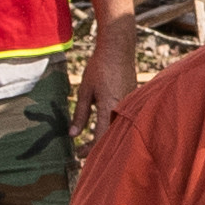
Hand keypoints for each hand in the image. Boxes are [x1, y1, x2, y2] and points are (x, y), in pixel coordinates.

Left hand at [76, 22, 143, 142]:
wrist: (118, 50)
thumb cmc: (100, 68)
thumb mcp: (85, 91)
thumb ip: (80, 114)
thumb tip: (73, 135)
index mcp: (109, 107)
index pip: (100, 137)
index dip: (90, 149)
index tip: (79, 154)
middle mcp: (122, 108)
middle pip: (110, 137)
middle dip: (96, 147)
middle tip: (82, 152)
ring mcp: (129, 105)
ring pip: (117, 129)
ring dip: (104, 138)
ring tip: (90, 143)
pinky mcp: (132, 100)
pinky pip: (122, 119)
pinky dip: (112, 127)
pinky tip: (102, 128)